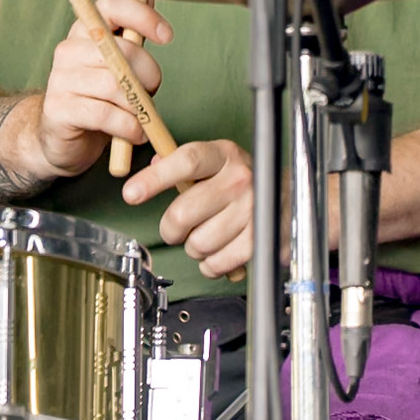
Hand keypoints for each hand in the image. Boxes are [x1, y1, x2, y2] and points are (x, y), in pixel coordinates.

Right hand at [29, 0, 171, 178]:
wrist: (63, 137)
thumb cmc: (100, 97)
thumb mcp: (120, 65)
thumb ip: (133, 36)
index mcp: (86, 30)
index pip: (112, 4)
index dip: (142, 15)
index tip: (167, 36)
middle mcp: (69, 48)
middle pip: (123, 50)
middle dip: (149, 74)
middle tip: (152, 91)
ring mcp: (60, 79)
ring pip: (115, 86)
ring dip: (138, 107)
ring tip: (141, 117)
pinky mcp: (58, 109)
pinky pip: (105, 115)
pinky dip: (128, 127)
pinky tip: (134, 132)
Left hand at [123, 138, 252, 279]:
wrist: (289, 197)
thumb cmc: (243, 179)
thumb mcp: (216, 160)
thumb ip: (184, 163)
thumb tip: (154, 163)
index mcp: (224, 155)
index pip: (186, 162)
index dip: (155, 178)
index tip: (130, 193)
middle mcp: (240, 180)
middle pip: (182, 213)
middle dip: (171, 228)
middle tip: (178, 226)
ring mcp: (252, 212)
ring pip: (196, 244)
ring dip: (194, 247)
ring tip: (208, 234)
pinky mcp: (258, 242)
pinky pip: (215, 264)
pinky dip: (211, 264)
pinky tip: (220, 249)